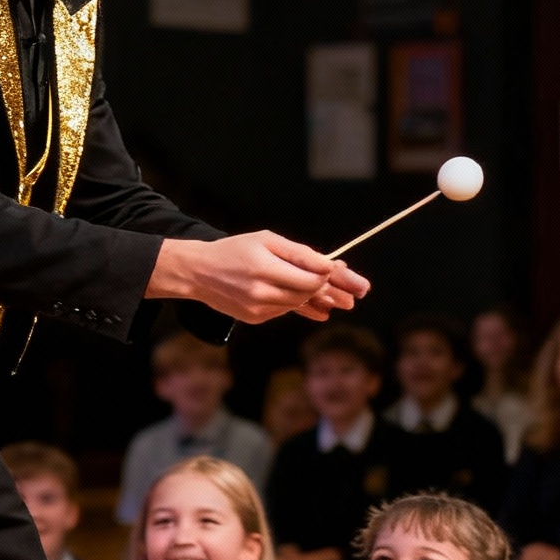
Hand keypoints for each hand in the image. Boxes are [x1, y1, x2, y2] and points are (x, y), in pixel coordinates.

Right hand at [147, 233, 368, 324]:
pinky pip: (285, 311)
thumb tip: (330, 267)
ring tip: (344, 301)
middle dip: (336, 292)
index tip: (355, 279)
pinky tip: (319, 308)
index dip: (334, 278)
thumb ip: (299, 253)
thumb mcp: (267, 240)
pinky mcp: (255, 318)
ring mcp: (258, 309)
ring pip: (299, 304)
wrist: (199, 272)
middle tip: (360, 293)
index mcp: (265, 267)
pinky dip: (300, 305)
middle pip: (309, 293)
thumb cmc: (236, 250)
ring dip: (320, 300)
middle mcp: (261, 291)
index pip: (310, 277)